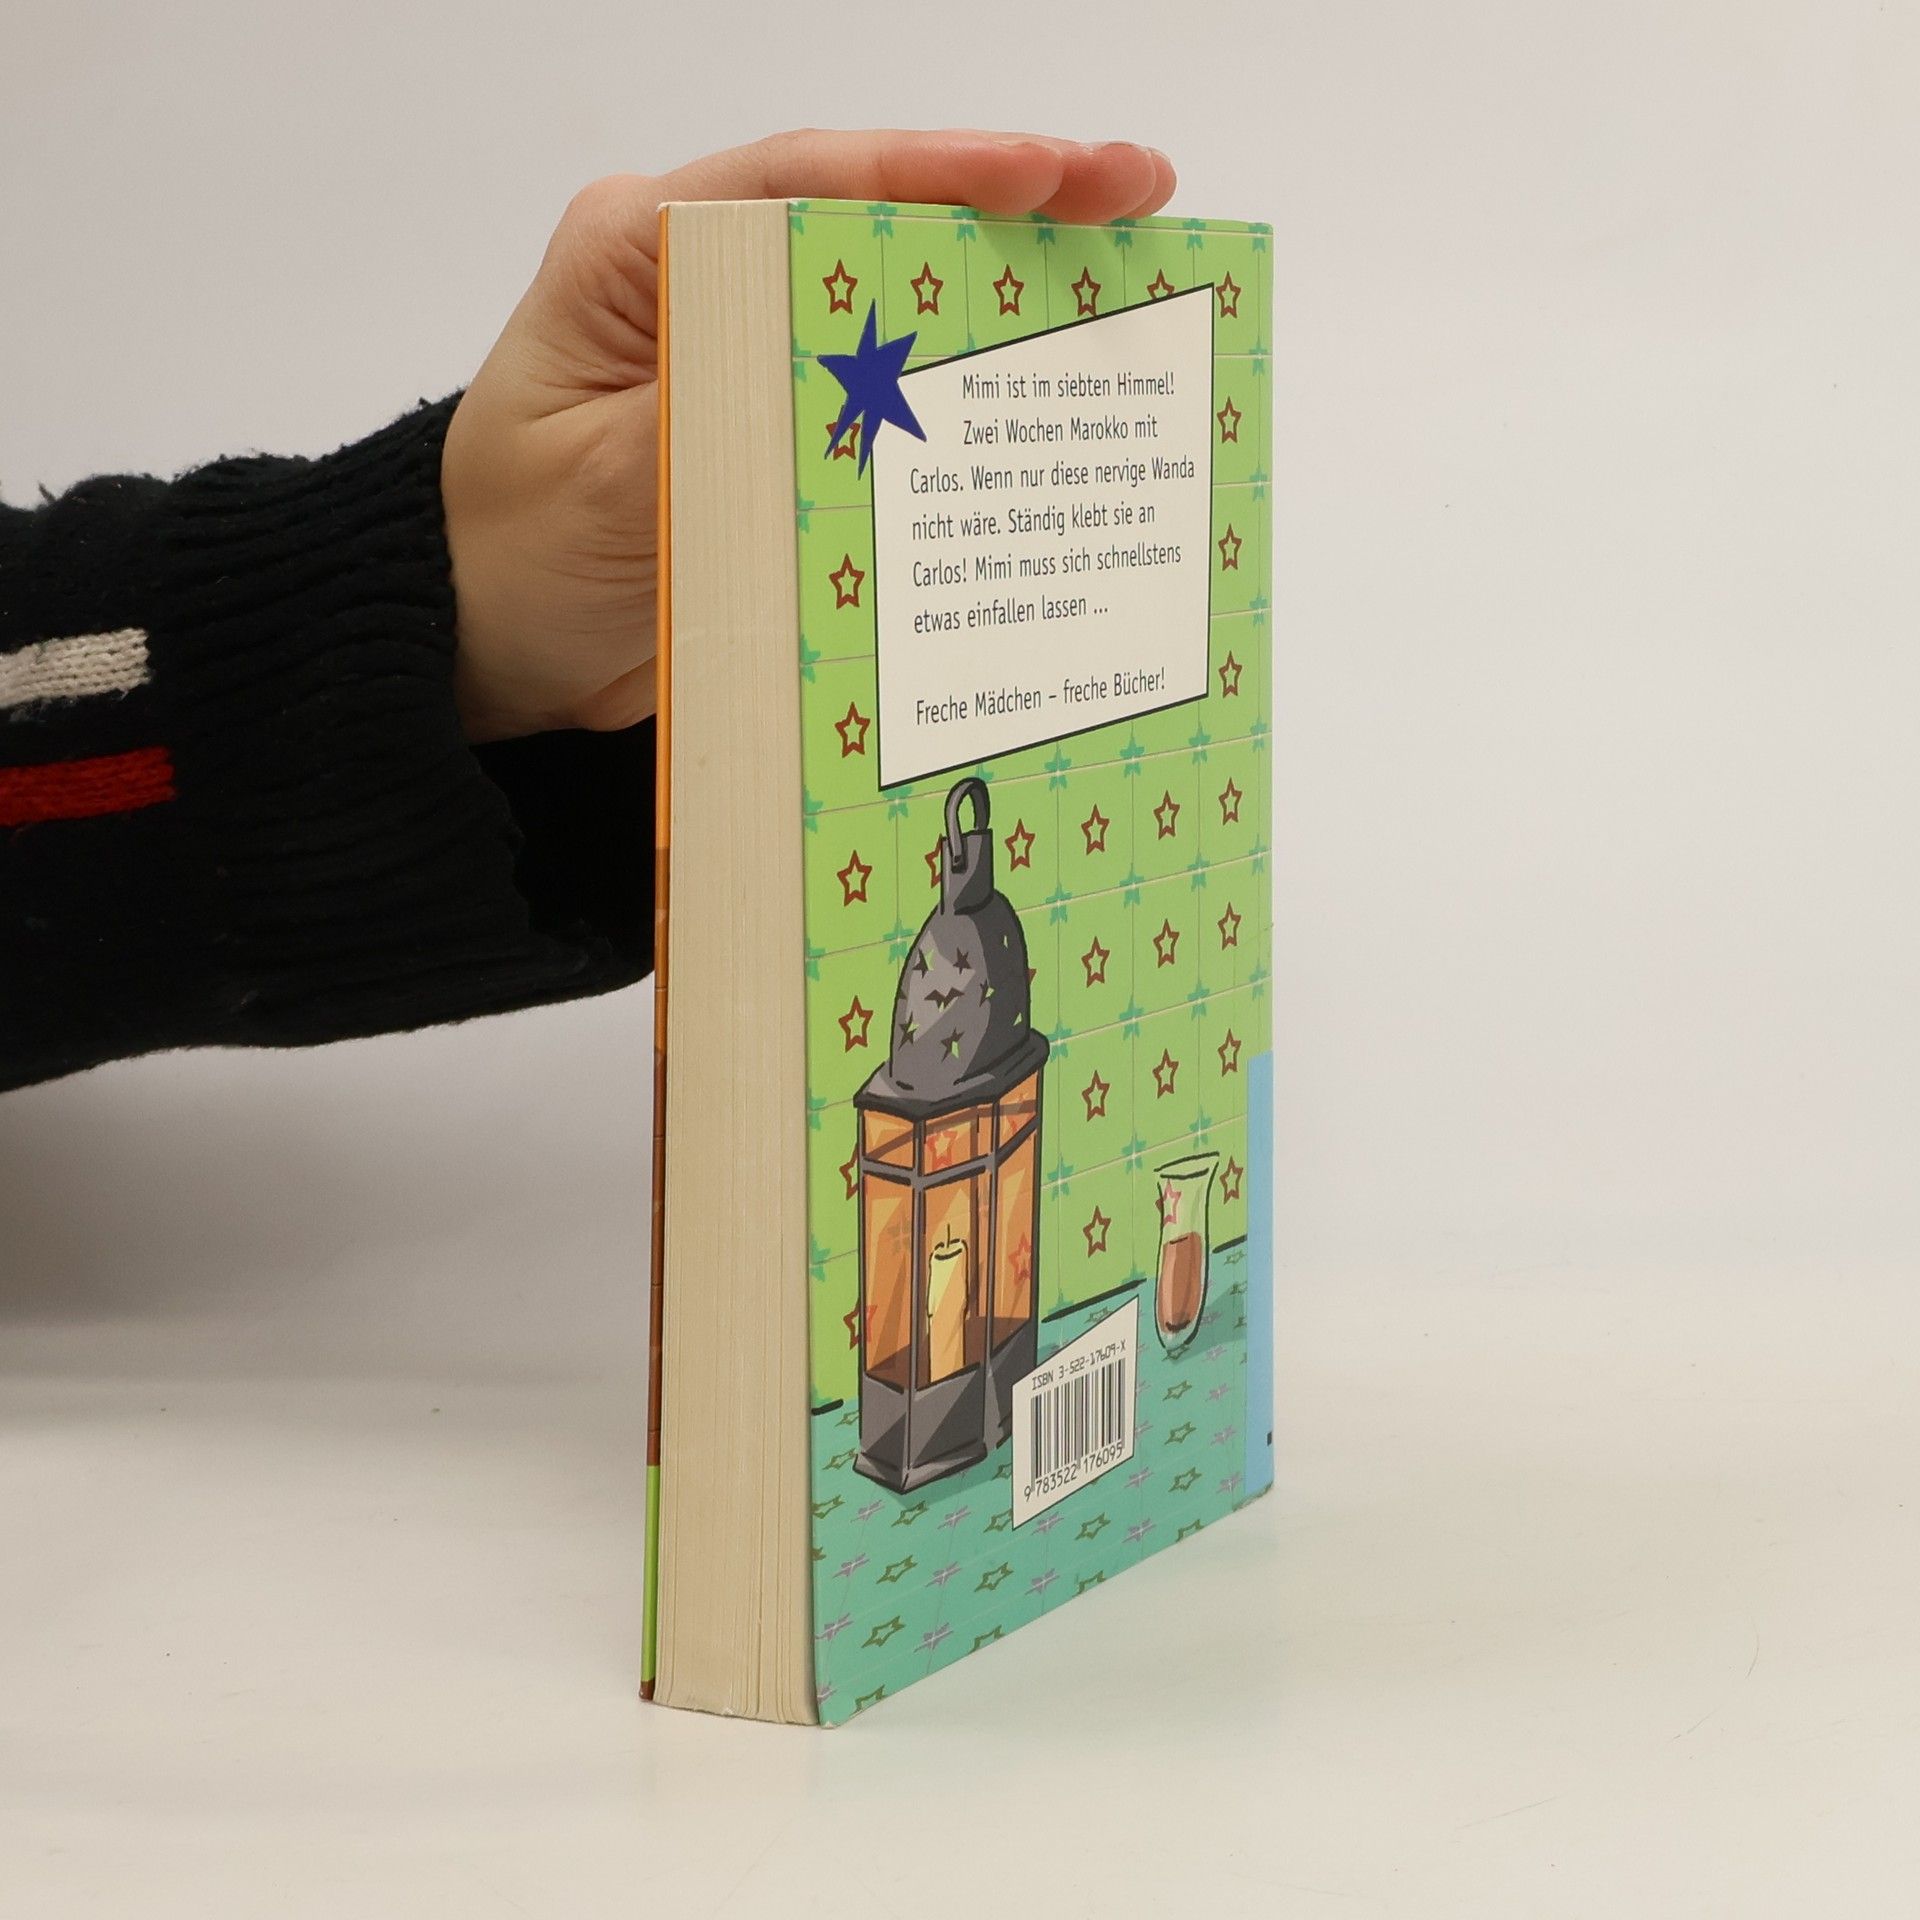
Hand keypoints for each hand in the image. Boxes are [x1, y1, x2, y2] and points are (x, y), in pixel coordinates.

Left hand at [441, 129, 1176, 741]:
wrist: (493, 648)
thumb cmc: (511, 557)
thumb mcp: (599, 489)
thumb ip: (712, 421)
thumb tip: (836, 383)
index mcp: (638, 256)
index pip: (799, 183)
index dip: (931, 172)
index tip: (1046, 173)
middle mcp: (702, 285)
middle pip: (872, 224)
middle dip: (1009, 206)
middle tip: (1136, 195)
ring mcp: (747, 358)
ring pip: (895, 307)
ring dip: (1007, 295)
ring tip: (1129, 278)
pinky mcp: (777, 432)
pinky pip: (885, 405)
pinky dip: (965, 400)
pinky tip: (1045, 400)